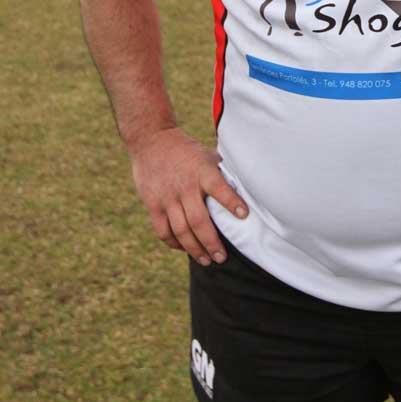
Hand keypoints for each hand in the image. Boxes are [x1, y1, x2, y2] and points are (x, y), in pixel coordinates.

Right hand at [130, 127, 247, 265]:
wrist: (152, 141)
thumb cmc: (187, 151)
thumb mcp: (207, 155)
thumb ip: (222, 172)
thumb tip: (247, 184)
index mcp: (202, 171)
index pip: (219, 188)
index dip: (232, 202)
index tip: (244, 215)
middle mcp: (185, 186)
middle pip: (199, 221)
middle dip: (212, 243)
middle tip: (222, 257)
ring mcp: (168, 197)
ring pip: (181, 231)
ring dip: (195, 249)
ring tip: (207, 260)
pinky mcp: (153, 204)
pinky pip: (164, 231)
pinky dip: (175, 244)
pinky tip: (185, 248)